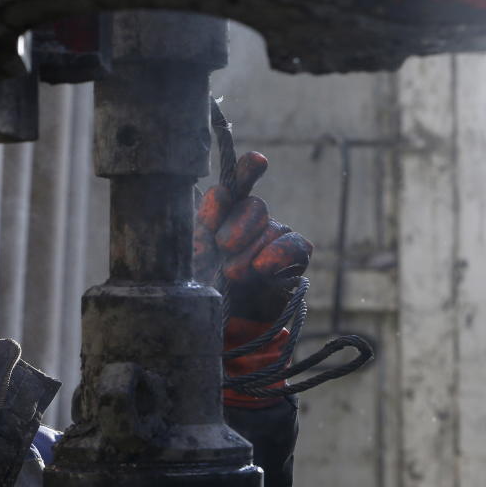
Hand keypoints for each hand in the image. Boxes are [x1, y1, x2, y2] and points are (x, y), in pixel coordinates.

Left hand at [194, 151, 311, 322]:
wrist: (219, 324)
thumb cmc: (201, 285)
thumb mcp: (189, 256)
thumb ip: (200, 226)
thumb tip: (215, 190)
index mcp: (221, 216)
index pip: (236, 186)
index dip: (247, 170)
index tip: (258, 161)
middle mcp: (249, 223)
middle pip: (255, 206)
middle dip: (238, 224)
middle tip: (222, 246)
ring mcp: (272, 241)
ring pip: (273, 228)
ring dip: (251, 249)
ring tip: (232, 272)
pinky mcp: (291, 263)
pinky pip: (296, 246)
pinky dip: (279, 254)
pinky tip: (262, 267)